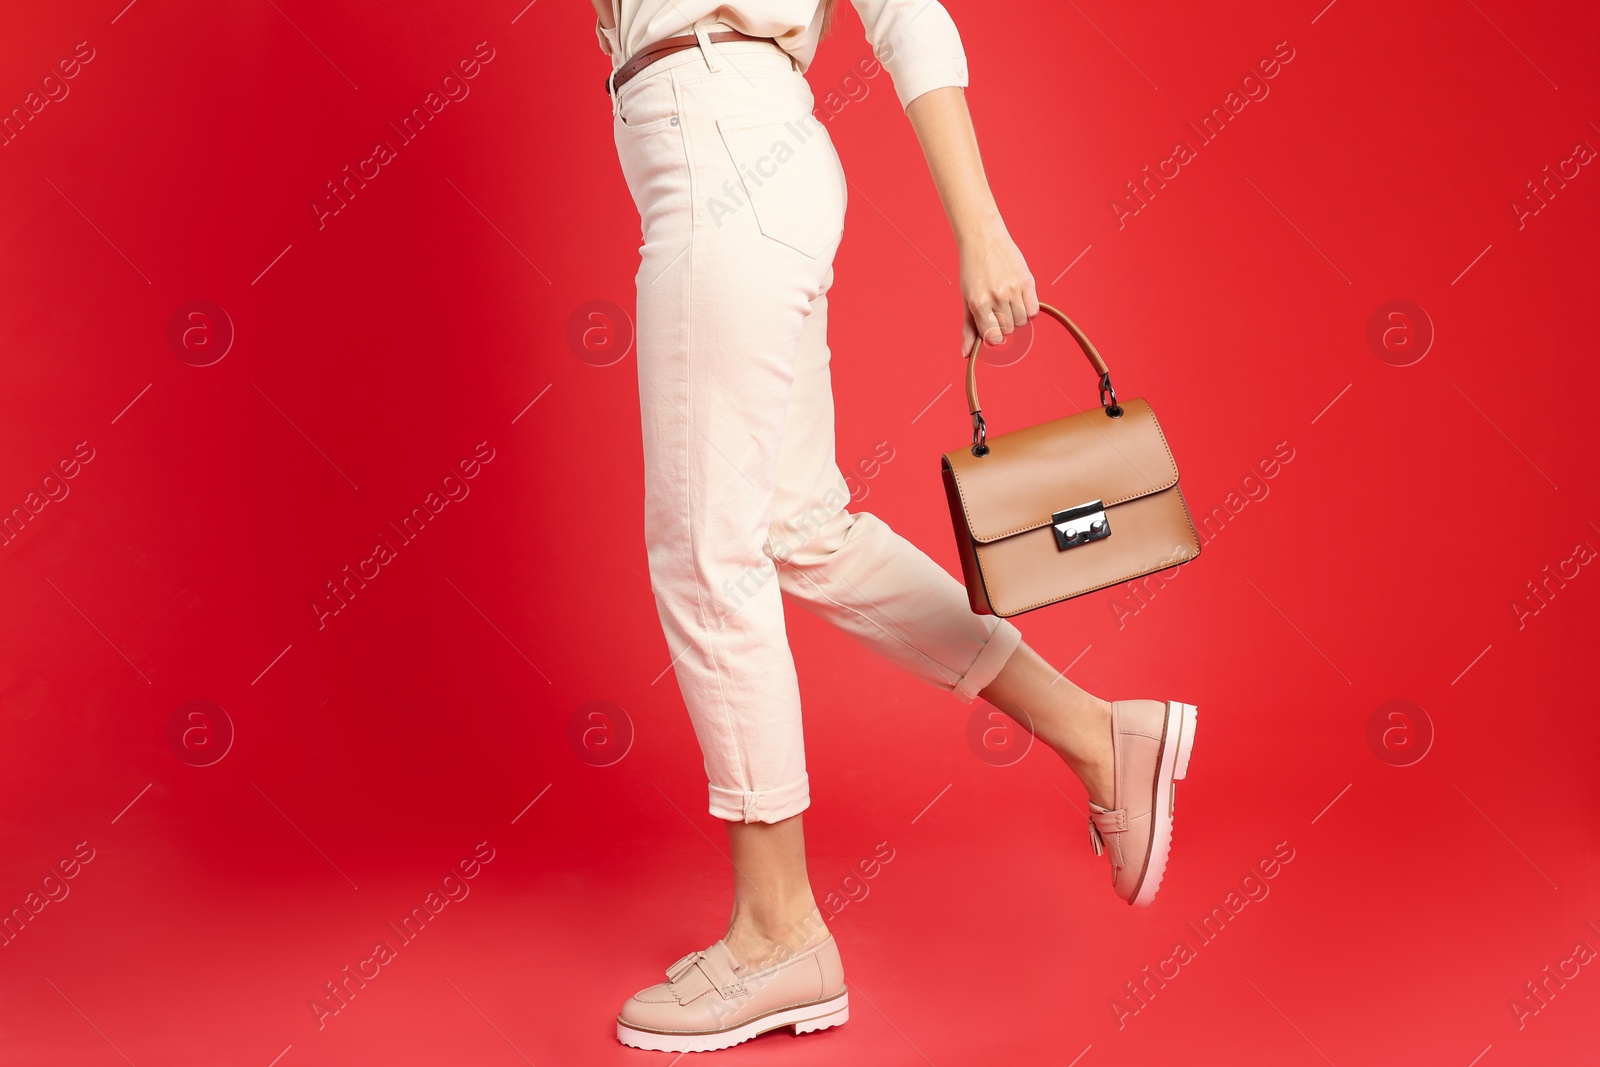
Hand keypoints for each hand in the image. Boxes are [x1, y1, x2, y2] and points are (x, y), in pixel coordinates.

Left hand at [959, 224, 1038, 358]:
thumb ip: (968, 328)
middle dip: (1003, 324)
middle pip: (1008, 330)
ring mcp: (1014, 288)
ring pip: (1022, 321)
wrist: (983, 238)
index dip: (993, 335)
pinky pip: (1034, 310)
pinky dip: (1028, 310)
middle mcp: (997, 296)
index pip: (993, 337)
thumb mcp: (966, 299)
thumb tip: (966, 355)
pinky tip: (1019, 299)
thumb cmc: (972, 270)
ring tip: (1007, 301)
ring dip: (1016, 317)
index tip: (990, 327)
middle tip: (996, 308)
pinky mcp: (1028, 280)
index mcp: (979, 302)